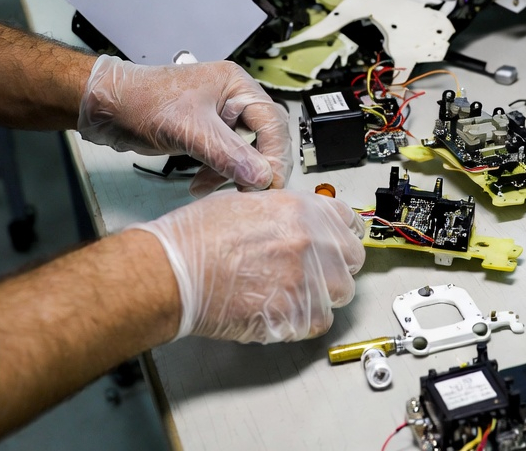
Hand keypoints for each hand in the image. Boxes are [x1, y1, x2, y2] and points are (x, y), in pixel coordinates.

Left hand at [77, 55, 292, 195]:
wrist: (107, 107)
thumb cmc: (140, 101)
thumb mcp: (188, 129)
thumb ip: (228, 154)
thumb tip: (261, 175)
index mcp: (235, 85)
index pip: (272, 122)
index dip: (275, 155)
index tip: (269, 184)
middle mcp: (232, 99)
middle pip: (265, 136)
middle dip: (258, 166)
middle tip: (252, 192)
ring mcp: (220, 116)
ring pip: (246, 150)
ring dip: (235, 173)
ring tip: (221, 190)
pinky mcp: (206, 133)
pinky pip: (226, 157)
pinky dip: (218, 174)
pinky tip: (201, 185)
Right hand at [131, 189, 365, 342]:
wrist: (174, 273)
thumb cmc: (196, 238)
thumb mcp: (247, 203)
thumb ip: (285, 214)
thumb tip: (299, 226)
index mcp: (302, 210)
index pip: (349, 221)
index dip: (339, 234)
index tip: (334, 244)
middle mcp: (313, 242)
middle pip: (352, 259)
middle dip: (334, 266)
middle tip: (309, 272)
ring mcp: (308, 279)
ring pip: (340, 293)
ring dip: (321, 295)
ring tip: (289, 294)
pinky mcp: (297, 315)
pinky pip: (321, 322)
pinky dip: (305, 321)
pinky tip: (281, 311)